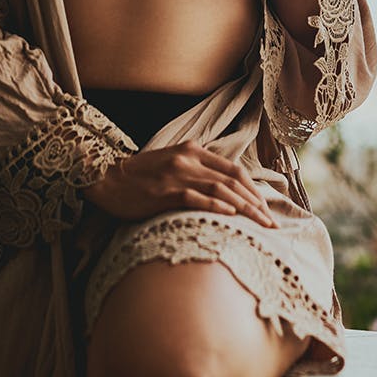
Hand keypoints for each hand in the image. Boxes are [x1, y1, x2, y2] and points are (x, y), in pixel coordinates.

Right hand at [80, 140, 277, 228]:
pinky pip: (197, 198)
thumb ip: (196, 171)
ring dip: (245, 209)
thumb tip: (224, 193)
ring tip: (261, 226)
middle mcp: (188, 159)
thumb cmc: (140, 176)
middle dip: (256, 203)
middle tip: (271, 223)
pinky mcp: (165, 192)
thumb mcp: (172, 164)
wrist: (105, 177)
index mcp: (193, 150)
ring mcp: (177, 175)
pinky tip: (232, 217)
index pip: (233, 169)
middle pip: (233, 180)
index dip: (253, 189)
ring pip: (221, 190)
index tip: (265, 208)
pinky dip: (217, 207)